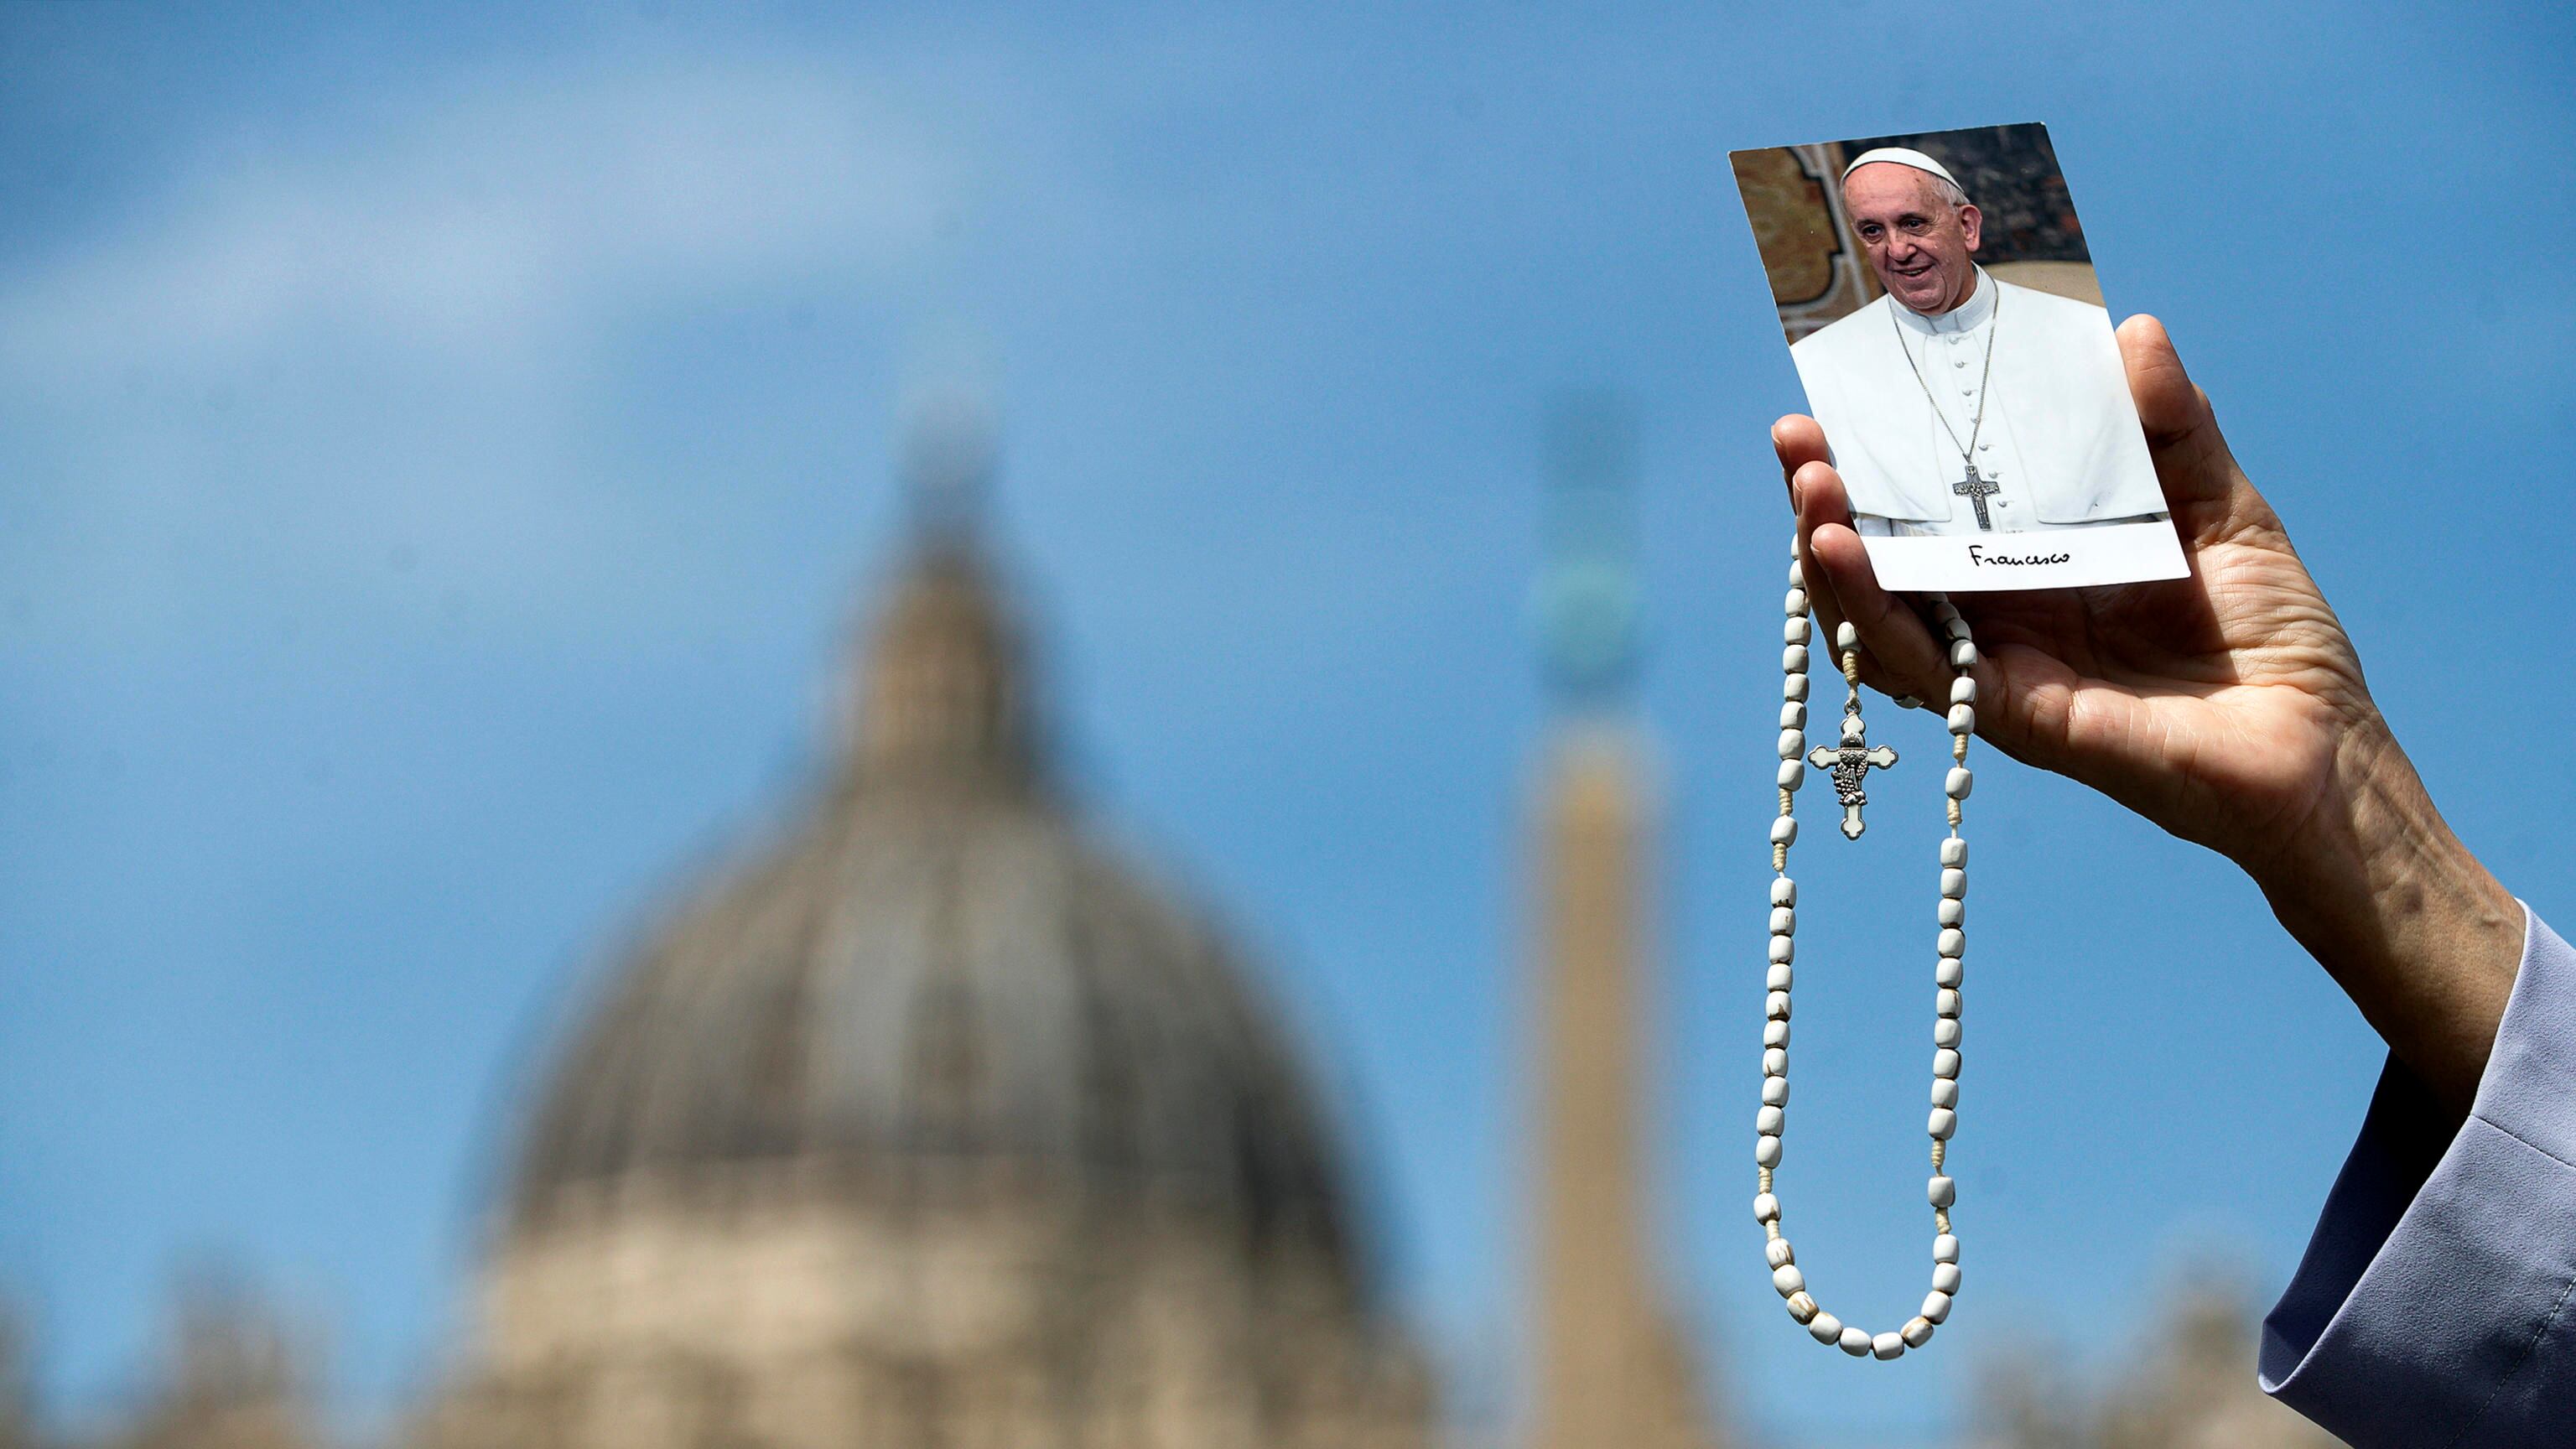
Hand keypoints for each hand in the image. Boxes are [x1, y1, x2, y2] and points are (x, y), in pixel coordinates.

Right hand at [1773, 316, 2520, 1109]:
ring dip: (1830, 550)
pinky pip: (1924, 664)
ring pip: (1880, 612)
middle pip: (1886, 555)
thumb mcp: (2221, 504)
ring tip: (1806, 484)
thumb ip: (2173, 428)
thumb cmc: (2275, 637)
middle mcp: (2002, 615)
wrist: (2320, 744)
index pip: (1937, 502)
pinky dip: (1872, 612)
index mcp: (2040, 562)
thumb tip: (2134, 330)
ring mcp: (1999, 666)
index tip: (1843, 394)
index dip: (1885, 453)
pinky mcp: (2013, 713)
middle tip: (1795, 435)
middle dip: (1830, 495)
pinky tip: (1840, 555)